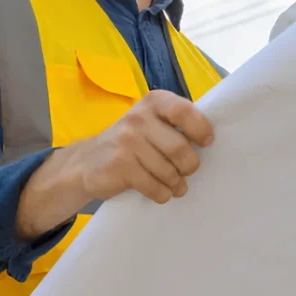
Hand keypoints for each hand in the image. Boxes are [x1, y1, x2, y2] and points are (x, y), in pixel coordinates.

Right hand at [63, 89, 212, 204]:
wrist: (85, 162)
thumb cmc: (132, 141)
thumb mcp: (152, 121)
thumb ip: (177, 123)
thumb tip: (210, 139)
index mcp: (154, 101)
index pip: (184, 112)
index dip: (201, 129)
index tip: (206, 142)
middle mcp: (139, 118)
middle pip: (180, 148)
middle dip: (190, 165)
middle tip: (188, 170)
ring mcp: (127, 142)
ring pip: (168, 171)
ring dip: (177, 183)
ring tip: (177, 185)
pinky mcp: (119, 166)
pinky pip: (153, 186)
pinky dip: (163, 193)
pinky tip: (162, 192)